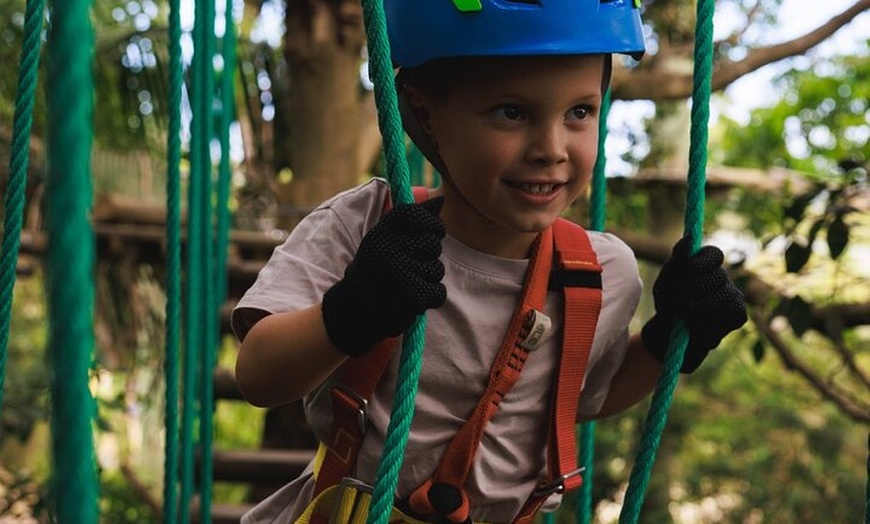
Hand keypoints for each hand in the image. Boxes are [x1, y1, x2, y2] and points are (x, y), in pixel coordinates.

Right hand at [322, 197, 446, 356]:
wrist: (353, 312)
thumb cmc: (374, 271)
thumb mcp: (384, 240)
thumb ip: (412, 220)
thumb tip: (442, 199)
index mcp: (380, 232)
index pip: (419, 215)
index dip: (433, 225)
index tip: (432, 233)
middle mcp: (387, 249)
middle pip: (433, 244)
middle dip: (428, 257)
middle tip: (407, 267)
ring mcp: (399, 273)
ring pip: (436, 269)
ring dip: (428, 279)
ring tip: (405, 284)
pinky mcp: (410, 296)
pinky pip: (438, 292)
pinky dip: (430, 298)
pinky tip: (411, 299)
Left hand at [641, 238, 746, 372]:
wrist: (669, 336)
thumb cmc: (667, 304)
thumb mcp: (665, 281)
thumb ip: (677, 260)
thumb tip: (689, 239)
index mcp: (705, 263)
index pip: (714, 254)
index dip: (699, 263)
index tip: (684, 272)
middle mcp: (722, 276)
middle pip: (717, 277)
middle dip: (692, 291)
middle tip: (673, 303)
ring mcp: (734, 294)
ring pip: (722, 297)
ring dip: (696, 309)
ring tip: (680, 316)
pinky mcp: (739, 314)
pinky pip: (729, 314)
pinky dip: (708, 322)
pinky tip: (696, 326)